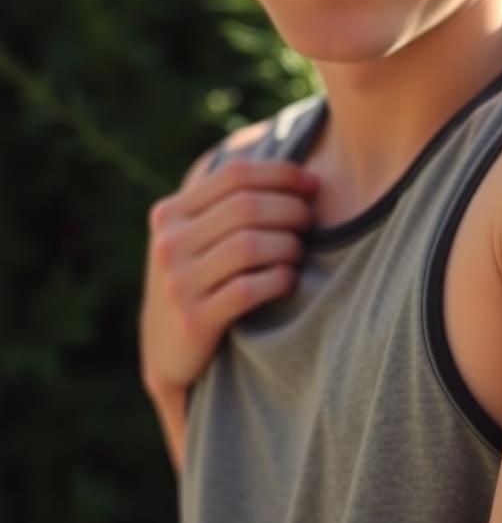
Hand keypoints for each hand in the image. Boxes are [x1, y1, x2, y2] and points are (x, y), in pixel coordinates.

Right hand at [141, 158, 318, 395]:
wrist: (169, 352)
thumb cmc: (202, 281)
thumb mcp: (198, 237)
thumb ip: (228, 204)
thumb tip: (298, 170)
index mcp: (170, 213)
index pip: (235, 174)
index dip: (282, 174)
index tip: (312, 184)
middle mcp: (168, 243)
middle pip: (247, 206)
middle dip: (291, 209)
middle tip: (310, 221)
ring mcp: (177, 282)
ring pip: (249, 245)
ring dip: (288, 245)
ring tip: (297, 252)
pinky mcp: (193, 320)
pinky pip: (248, 289)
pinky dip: (279, 279)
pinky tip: (288, 279)